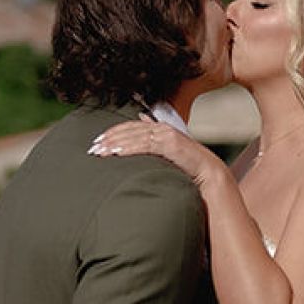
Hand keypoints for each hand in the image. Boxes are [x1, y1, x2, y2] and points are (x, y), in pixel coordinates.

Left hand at [91, 118, 221, 185]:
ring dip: (114, 143)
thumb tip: (142, 128)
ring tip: (99, 152)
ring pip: (134, 136)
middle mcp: (163, 128)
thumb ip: (155, 143)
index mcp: (161, 129)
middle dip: (109, 138)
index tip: (98, 142)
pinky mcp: (170, 143)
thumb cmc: (189, 168)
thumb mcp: (169, 155)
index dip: (113, 132)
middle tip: (93, 148)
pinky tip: (115, 153)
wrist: (210, 176)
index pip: (131, 127)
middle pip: (129, 130)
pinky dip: (128, 148)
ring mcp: (167, 134)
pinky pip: (144, 144)